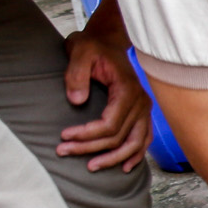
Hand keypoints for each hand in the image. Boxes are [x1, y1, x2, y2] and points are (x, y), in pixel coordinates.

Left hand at [59, 26, 153, 172]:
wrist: (107, 40)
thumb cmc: (92, 46)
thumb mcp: (79, 52)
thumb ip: (76, 74)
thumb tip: (76, 101)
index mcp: (126, 89)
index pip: (110, 124)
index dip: (87, 135)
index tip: (64, 136)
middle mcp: (140, 101)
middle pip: (119, 137)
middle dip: (91, 148)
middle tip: (63, 151)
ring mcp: (144, 108)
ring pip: (134, 143)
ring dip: (113, 158)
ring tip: (92, 166)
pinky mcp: (142, 112)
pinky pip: (144, 139)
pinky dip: (135, 155)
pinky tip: (124, 166)